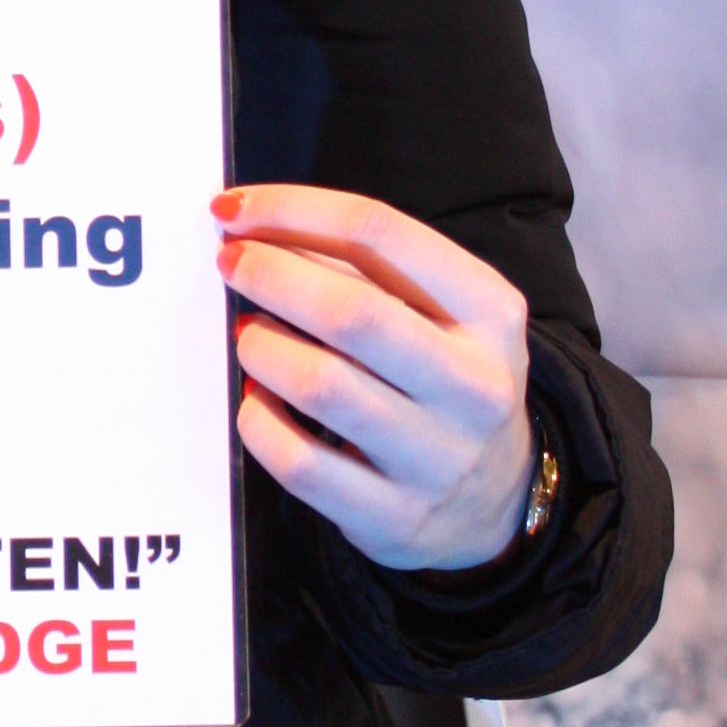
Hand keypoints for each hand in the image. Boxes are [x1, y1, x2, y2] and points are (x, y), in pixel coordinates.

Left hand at [212, 184, 535, 575]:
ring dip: (262, 347)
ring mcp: (436, 458)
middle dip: (270, 275)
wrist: (497, 500)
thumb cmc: (447, 381)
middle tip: (229, 263)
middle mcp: (474, 384)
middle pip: (351, 312)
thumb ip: (368, 270)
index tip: (234, 209)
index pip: (381, 235)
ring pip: (322, 386)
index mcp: (490, 312)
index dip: (293, 210)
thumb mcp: (444, 315)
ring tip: (249, 335)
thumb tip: (259, 229)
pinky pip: (299, 462)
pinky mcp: (394, 517)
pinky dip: (260, 421)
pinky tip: (258, 400)